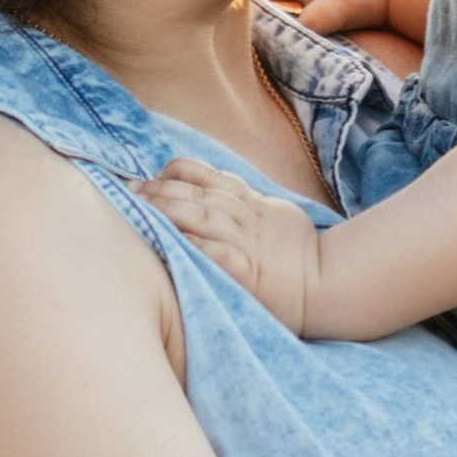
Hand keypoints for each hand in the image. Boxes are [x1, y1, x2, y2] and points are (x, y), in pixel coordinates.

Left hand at [139, 158, 321, 335]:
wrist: (329, 283)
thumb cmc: (299, 254)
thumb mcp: (276, 213)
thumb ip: (247, 201)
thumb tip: (213, 191)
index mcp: (251, 202)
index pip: (207, 175)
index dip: (176, 172)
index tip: (153, 177)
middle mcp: (245, 217)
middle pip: (195, 193)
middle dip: (158, 190)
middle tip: (128, 191)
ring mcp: (245, 242)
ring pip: (199, 215)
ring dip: (164, 208)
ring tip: (135, 207)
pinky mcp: (245, 270)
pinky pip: (212, 251)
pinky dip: (189, 242)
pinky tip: (166, 240)